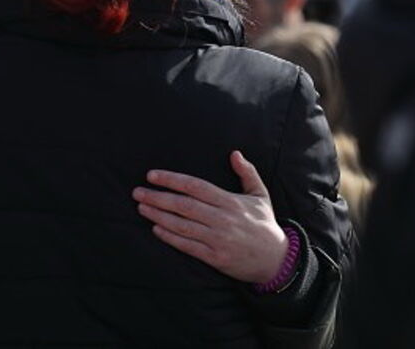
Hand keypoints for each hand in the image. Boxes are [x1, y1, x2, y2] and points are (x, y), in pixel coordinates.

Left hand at [132, 150, 287, 283]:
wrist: (276, 260)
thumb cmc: (265, 224)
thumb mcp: (260, 194)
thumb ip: (247, 172)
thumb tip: (234, 153)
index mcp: (230, 202)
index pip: (195, 186)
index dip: (172, 180)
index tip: (152, 175)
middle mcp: (223, 219)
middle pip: (184, 205)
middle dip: (158, 197)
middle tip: (137, 191)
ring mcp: (218, 239)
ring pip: (183, 225)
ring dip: (159, 216)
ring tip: (141, 207)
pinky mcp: (216, 258)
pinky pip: (188, 246)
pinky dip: (171, 237)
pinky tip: (156, 229)